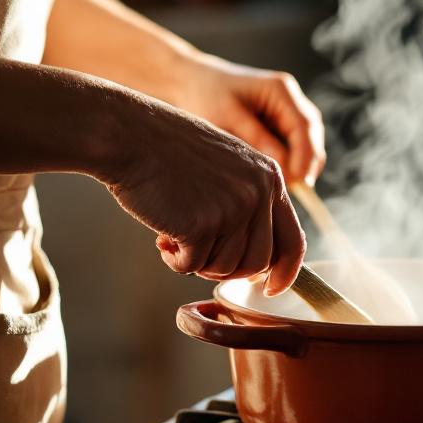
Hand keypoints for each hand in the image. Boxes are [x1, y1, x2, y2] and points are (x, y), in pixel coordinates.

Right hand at [105, 95, 305, 294]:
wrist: (129, 134)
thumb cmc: (169, 151)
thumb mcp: (227, 164)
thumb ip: (248, 201)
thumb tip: (258, 260)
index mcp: (269, 177)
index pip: (293, 240)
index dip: (284, 272)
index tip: (270, 288)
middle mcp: (258, 193)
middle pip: (258, 262)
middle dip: (227, 268)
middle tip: (198, 253)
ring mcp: (232, 209)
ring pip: (225, 268)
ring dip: (198, 262)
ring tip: (175, 236)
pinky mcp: (201, 224)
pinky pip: (193, 266)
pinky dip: (175, 260)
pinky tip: (162, 238)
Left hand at [178, 55, 325, 184]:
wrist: (190, 82)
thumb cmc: (206, 96)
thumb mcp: (229, 118)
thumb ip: (258, 140)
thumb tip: (284, 166)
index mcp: (281, 90)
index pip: (304, 126)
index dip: (305, 155)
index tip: (298, 180)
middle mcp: (290, 99)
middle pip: (312, 135)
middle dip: (306, 162)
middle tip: (293, 188)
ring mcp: (287, 110)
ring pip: (306, 142)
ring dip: (299, 162)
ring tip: (284, 184)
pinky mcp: (279, 121)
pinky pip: (292, 144)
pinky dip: (289, 160)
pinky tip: (277, 174)